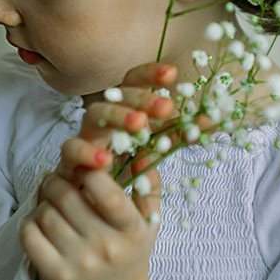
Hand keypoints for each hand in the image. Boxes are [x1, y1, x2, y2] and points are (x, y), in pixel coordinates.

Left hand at [19, 166, 161, 279]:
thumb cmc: (132, 257)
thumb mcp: (150, 222)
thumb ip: (150, 183)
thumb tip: (141, 150)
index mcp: (131, 231)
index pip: (106, 190)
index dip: (89, 171)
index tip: (86, 171)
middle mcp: (106, 248)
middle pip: (67, 196)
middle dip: (58, 181)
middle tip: (59, 182)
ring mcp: (78, 263)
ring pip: (45, 212)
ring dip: (44, 202)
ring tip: (53, 204)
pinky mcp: (54, 276)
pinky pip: (29, 234)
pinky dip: (30, 222)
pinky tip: (41, 224)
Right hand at [37, 62, 177, 199]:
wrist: (89, 206)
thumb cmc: (120, 172)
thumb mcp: (154, 152)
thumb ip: (178, 136)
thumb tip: (211, 119)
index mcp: (121, 112)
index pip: (133, 83)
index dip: (149, 74)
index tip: (172, 73)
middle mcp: (101, 120)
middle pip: (115, 95)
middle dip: (141, 97)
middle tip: (166, 107)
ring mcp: (83, 138)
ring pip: (92, 115)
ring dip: (116, 116)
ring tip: (140, 125)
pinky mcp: (67, 162)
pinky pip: (71, 150)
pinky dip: (87, 153)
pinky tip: (105, 161)